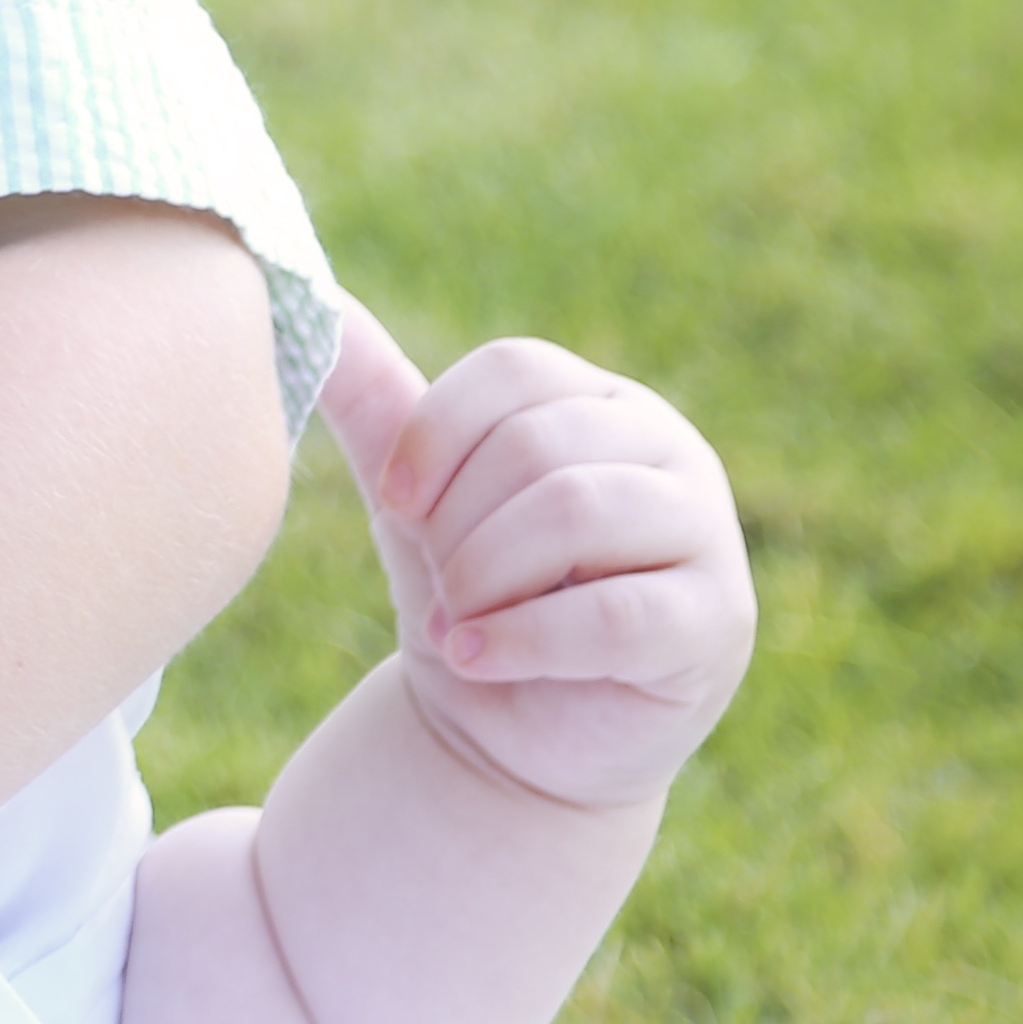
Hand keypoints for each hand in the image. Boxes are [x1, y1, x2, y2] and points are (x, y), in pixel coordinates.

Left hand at [314, 305, 753, 813]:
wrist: (517, 736)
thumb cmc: (473, 597)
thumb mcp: (415, 499)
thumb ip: (375, 401)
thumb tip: (307, 287)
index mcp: (601, 401)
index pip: (515, 369)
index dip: (436, 433)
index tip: (393, 502)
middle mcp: (670, 449)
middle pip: (538, 442)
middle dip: (457, 524)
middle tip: (438, 585)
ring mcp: (706, 533)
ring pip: (575, 512)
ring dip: (485, 577)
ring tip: (456, 624)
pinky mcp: (715, 623)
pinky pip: (614, 615)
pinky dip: (522, 639)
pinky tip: (473, 658)